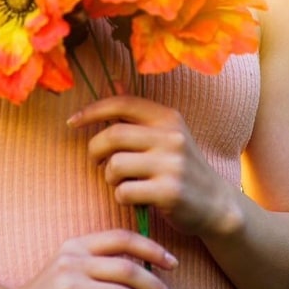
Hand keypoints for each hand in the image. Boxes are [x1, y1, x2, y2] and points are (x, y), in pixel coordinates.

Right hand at [0, 229, 177, 288]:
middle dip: (157, 287)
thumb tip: (145, 276)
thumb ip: (98, 269)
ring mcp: (69, 288)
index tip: (173, 263)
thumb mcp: (69, 273)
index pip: (122, 238)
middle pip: (128, 269)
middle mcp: (73, 262)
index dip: (152, 248)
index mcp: (76, 246)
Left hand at [68, 96, 233, 236]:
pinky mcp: (169, 192)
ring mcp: (172, 164)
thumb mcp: (168, 135)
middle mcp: (171, 136)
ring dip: (109, 177)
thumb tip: (113, 83)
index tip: (73, 121)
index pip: (122, 103)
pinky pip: (124, 192)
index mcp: (168, 117)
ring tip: (122, 182)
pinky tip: (135, 199)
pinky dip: (122, 197)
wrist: (216, 205)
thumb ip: (139, 116)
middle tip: (96, 162)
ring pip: (115, 165)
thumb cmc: (182, 168)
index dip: (92, 111)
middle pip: (112, 135)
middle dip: (94, 150)